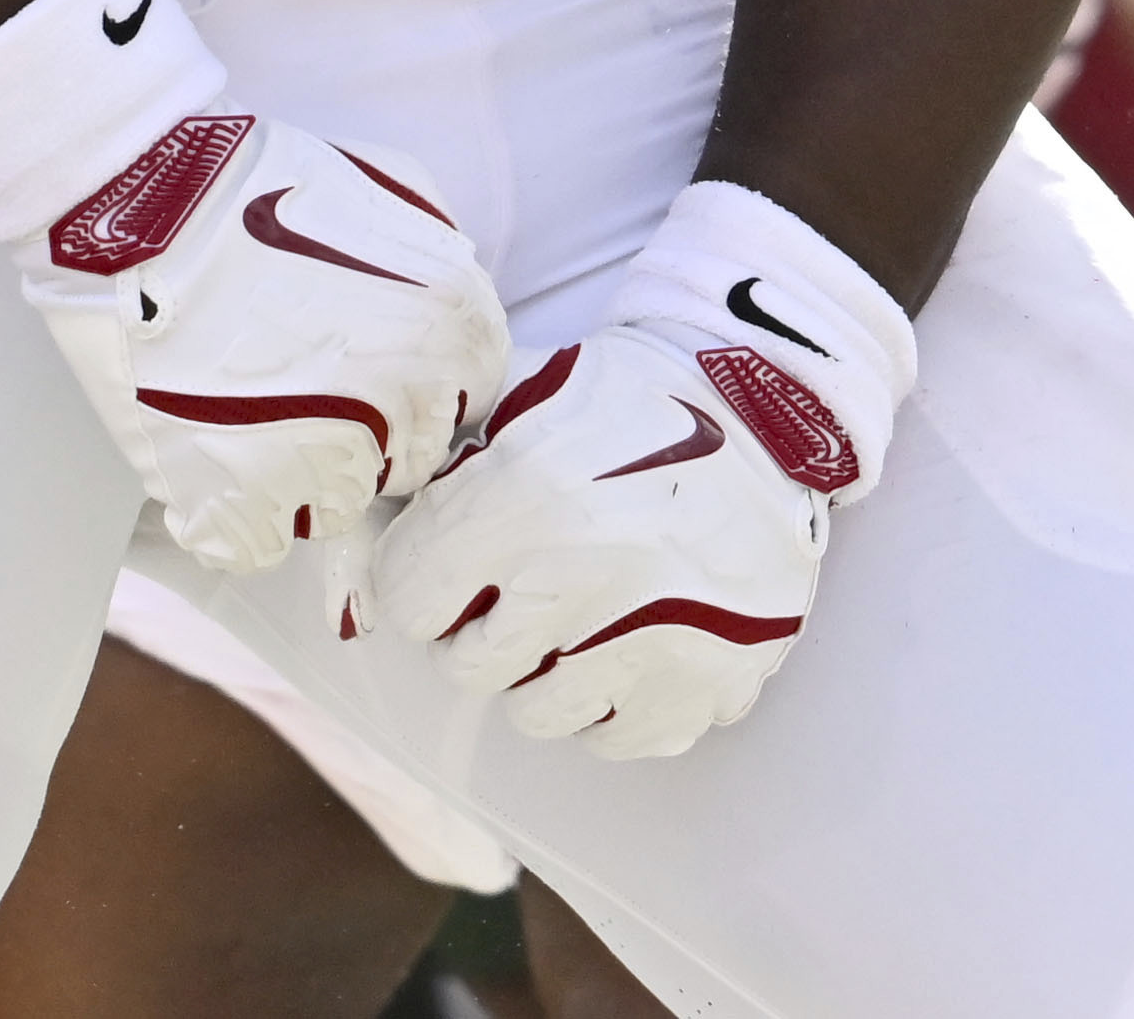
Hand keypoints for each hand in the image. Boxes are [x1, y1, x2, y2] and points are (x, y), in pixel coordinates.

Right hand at [18, 106, 521, 585]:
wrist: (140, 205)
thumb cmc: (256, 187)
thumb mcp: (392, 187)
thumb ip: (441, 261)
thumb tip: (446, 318)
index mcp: (453, 324)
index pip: (468, 399)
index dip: (414, 385)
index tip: (367, 367)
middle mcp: (405, 398)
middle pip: (407, 457)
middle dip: (364, 428)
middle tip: (296, 380)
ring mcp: (325, 457)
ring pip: (340, 506)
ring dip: (302, 473)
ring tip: (247, 406)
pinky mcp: (240, 501)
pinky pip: (262, 541)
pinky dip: (238, 511)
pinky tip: (213, 444)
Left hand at [371, 180, 913, 760]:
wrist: (773, 407)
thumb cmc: (630, 399)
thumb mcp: (526, 398)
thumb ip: (447, 464)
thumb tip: (360, 525)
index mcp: (522, 496)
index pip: (407, 599)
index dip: (421, 579)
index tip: (450, 565)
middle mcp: (581, 574)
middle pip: (469, 666)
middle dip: (482, 628)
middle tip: (525, 586)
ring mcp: (651, 636)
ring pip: (540, 711)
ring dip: (548, 670)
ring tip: (586, 611)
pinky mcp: (709, 679)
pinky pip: (619, 735)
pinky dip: (618, 699)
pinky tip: (637, 639)